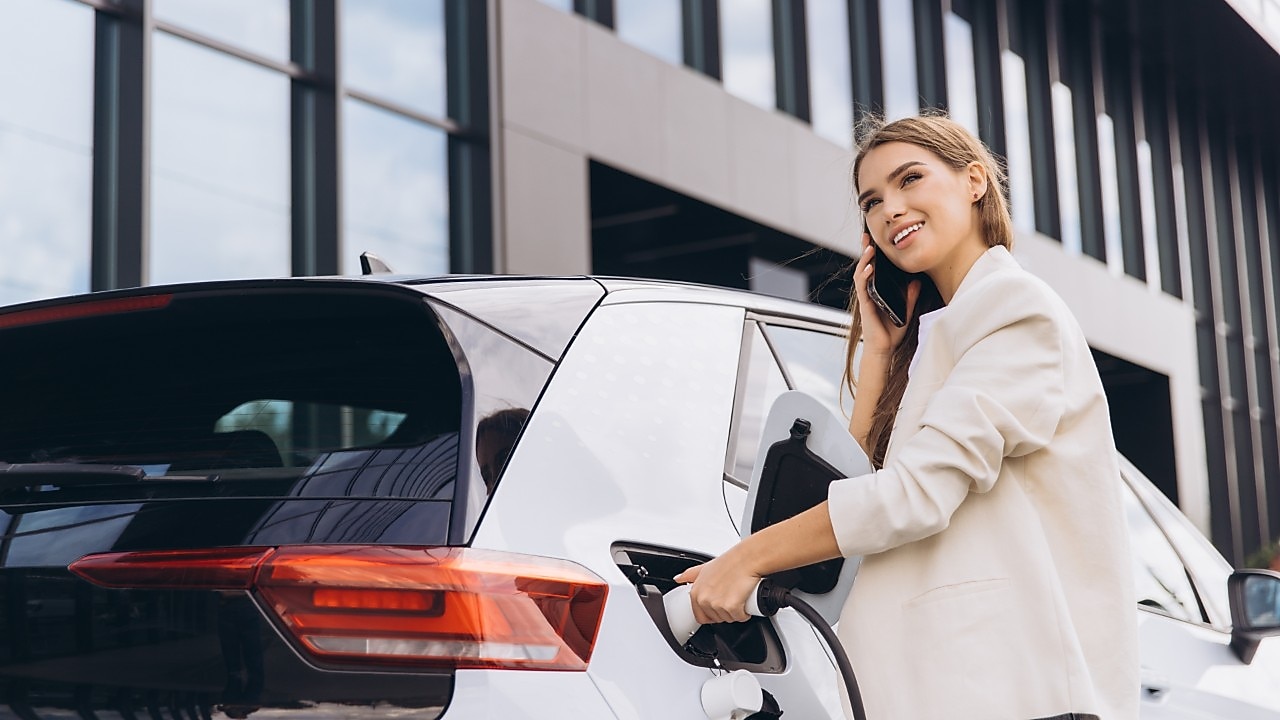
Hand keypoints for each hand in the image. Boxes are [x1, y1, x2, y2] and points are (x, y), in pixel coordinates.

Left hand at [672, 551, 760, 624]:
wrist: (748, 559)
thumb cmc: (730, 562)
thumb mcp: (705, 567)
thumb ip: (690, 574)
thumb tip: (678, 578)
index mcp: (696, 592)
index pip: (700, 616)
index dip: (712, 613)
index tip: (720, 605)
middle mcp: (704, 599)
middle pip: (716, 618)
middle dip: (725, 612)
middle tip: (732, 596)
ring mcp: (717, 604)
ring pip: (728, 619)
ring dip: (735, 612)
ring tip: (738, 596)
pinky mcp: (731, 608)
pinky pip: (739, 617)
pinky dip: (744, 613)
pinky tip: (745, 601)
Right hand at [853, 232, 920, 355]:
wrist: (883, 349)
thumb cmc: (891, 332)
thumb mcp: (906, 310)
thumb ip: (910, 296)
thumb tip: (917, 281)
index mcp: (877, 292)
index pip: (873, 269)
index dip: (873, 255)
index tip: (875, 240)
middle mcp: (869, 293)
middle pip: (864, 267)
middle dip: (865, 251)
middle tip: (867, 236)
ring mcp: (865, 298)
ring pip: (861, 274)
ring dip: (864, 260)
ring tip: (869, 248)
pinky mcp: (865, 305)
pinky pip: (862, 287)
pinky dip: (865, 276)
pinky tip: (869, 268)